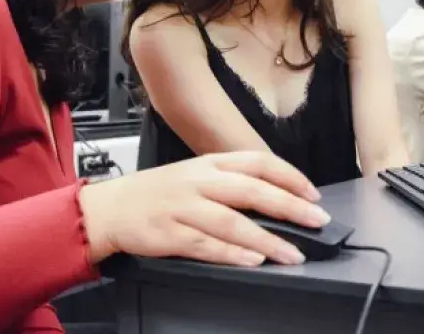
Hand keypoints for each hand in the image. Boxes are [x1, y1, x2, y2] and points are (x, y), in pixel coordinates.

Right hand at [78, 151, 329, 267]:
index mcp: (208, 163)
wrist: (109, 208)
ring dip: (266, 239)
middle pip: (251, 190)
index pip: (258, 162)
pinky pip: (206, 245)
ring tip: (291, 252)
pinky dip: (232, 254)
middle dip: (289, 205)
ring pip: (232, 221)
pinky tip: (253, 261)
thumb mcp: (194, 174)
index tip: (312, 193)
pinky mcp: (169, 234)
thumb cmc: (156, 193)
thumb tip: (277, 197)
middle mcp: (198, 181)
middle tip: (315, 220)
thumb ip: (231, 181)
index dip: (289, 176)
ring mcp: (183, 207)